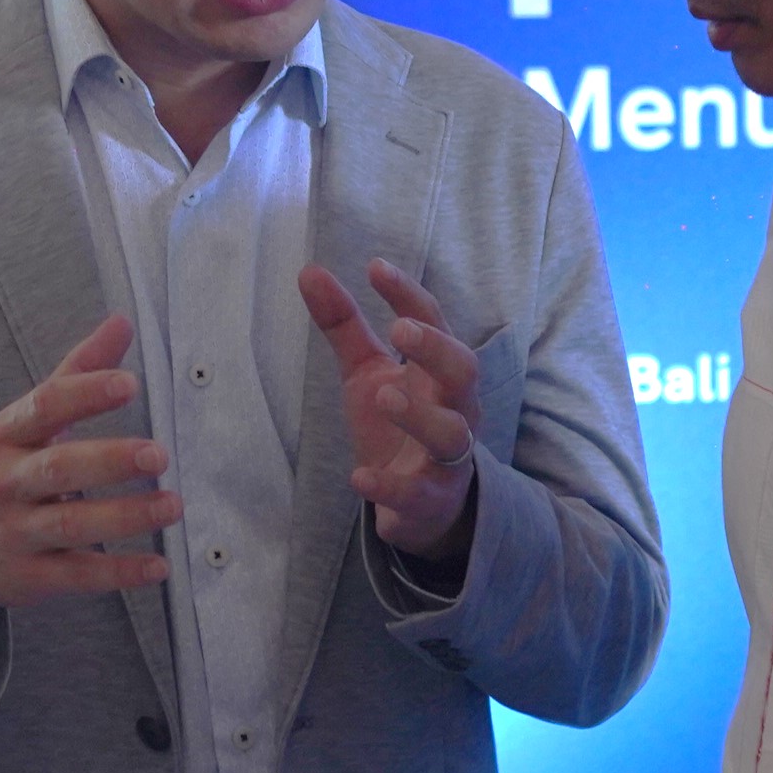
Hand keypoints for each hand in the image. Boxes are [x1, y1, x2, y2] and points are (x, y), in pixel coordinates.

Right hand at [0, 314, 178, 644]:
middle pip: (58, 469)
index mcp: (6, 436)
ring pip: (71, 525)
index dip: (86, 393)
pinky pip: (77, 575)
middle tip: (159, 455)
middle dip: (108, 461)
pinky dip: (119, 573)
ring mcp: (16, 533)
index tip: (129, 382)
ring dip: (124, 517)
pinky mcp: (30, 577)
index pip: (44, 407)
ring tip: (172, 506)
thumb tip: (123, 322)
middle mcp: (7, 483)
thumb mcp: (24, 422)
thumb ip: (77, 373)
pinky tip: (158, 566)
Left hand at [297, 260, 479, 561]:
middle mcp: (454, 407)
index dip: (408, 295)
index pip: (433, 322)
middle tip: (400, 331)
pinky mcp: (430, 498)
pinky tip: (359, 477)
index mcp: (437, 370)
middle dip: (436, 350)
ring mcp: (447, 456)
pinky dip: (390, 487)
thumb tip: (309, 270)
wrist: (421, 505)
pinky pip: (418, 493)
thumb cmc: (397, 424)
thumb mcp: (367, 372)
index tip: (375, 267)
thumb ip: (344, 326)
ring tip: (383, 395)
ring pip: (451, 433)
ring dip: (419, 414)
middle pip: (463, 372)